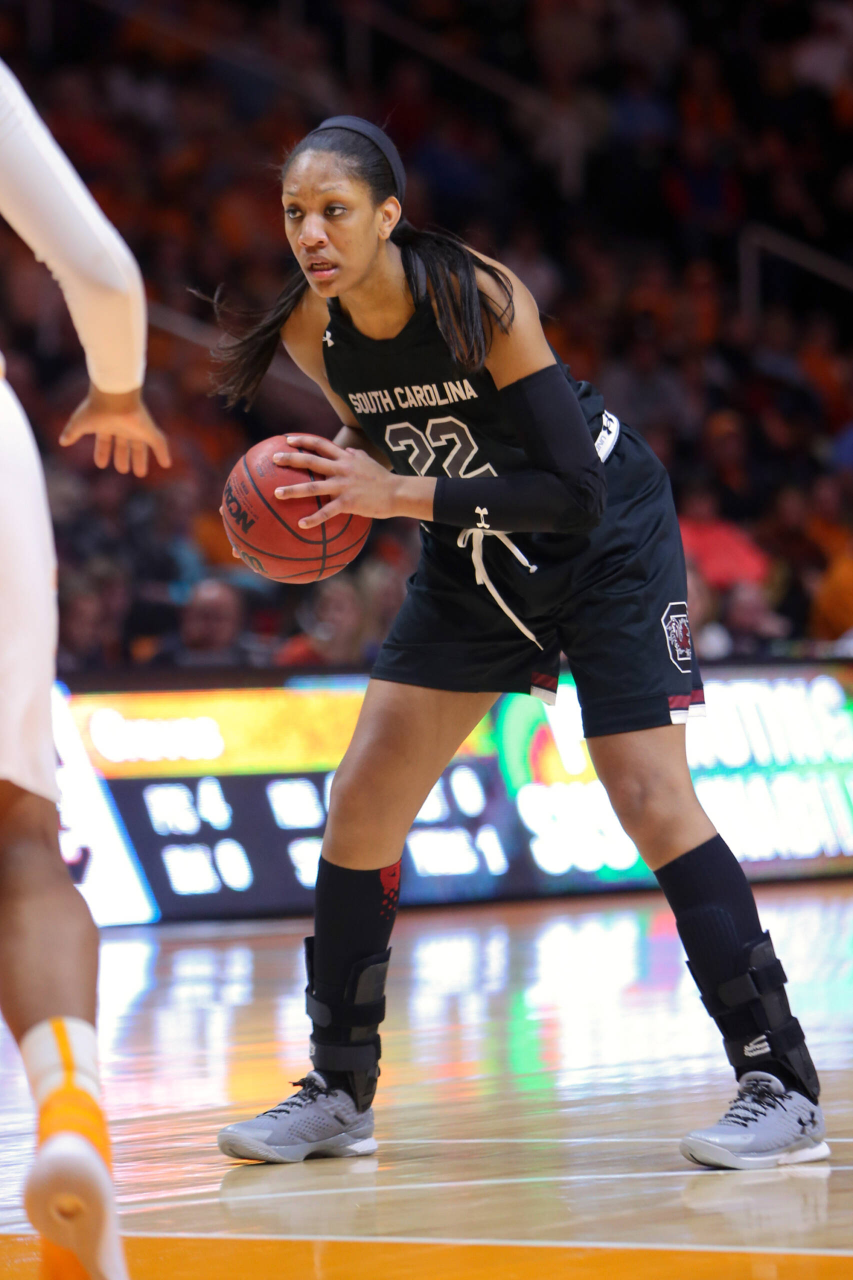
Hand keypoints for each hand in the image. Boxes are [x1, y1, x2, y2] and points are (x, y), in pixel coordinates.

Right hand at [59, 385, 170, 476]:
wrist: (113, 396)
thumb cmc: (96, 408)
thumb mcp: (80, 423)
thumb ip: (72, 432)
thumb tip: (62, 442)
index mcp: (106, 425)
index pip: (104, 442)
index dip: (102, 453)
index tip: (101, 464)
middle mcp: (122, 427)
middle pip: (123, 446)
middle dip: (122, 458)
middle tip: (123, 470)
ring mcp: (136, 429)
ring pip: (140, 447)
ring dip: (140, 460)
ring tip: (140, 473)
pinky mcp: (148, 430)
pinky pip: (159, 443)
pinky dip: (163, 453)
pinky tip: (167, 463)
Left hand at [273, 434, 407, 527]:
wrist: (398, 492)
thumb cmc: (384, 479)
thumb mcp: (370, 462)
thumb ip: (357, 455)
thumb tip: (350, 450)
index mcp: (346, 458)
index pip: (321, 444)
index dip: (303, 441)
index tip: (287, 440)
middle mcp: (342, 469)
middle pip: (311, 461)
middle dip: (291, 459)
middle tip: (273, 459)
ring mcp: (344, 486)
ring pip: (314, 487)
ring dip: (293, 489)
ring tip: (276, 493)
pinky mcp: (349, 502)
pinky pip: (327, 512)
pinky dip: (313, 518)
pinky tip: (301, 524)